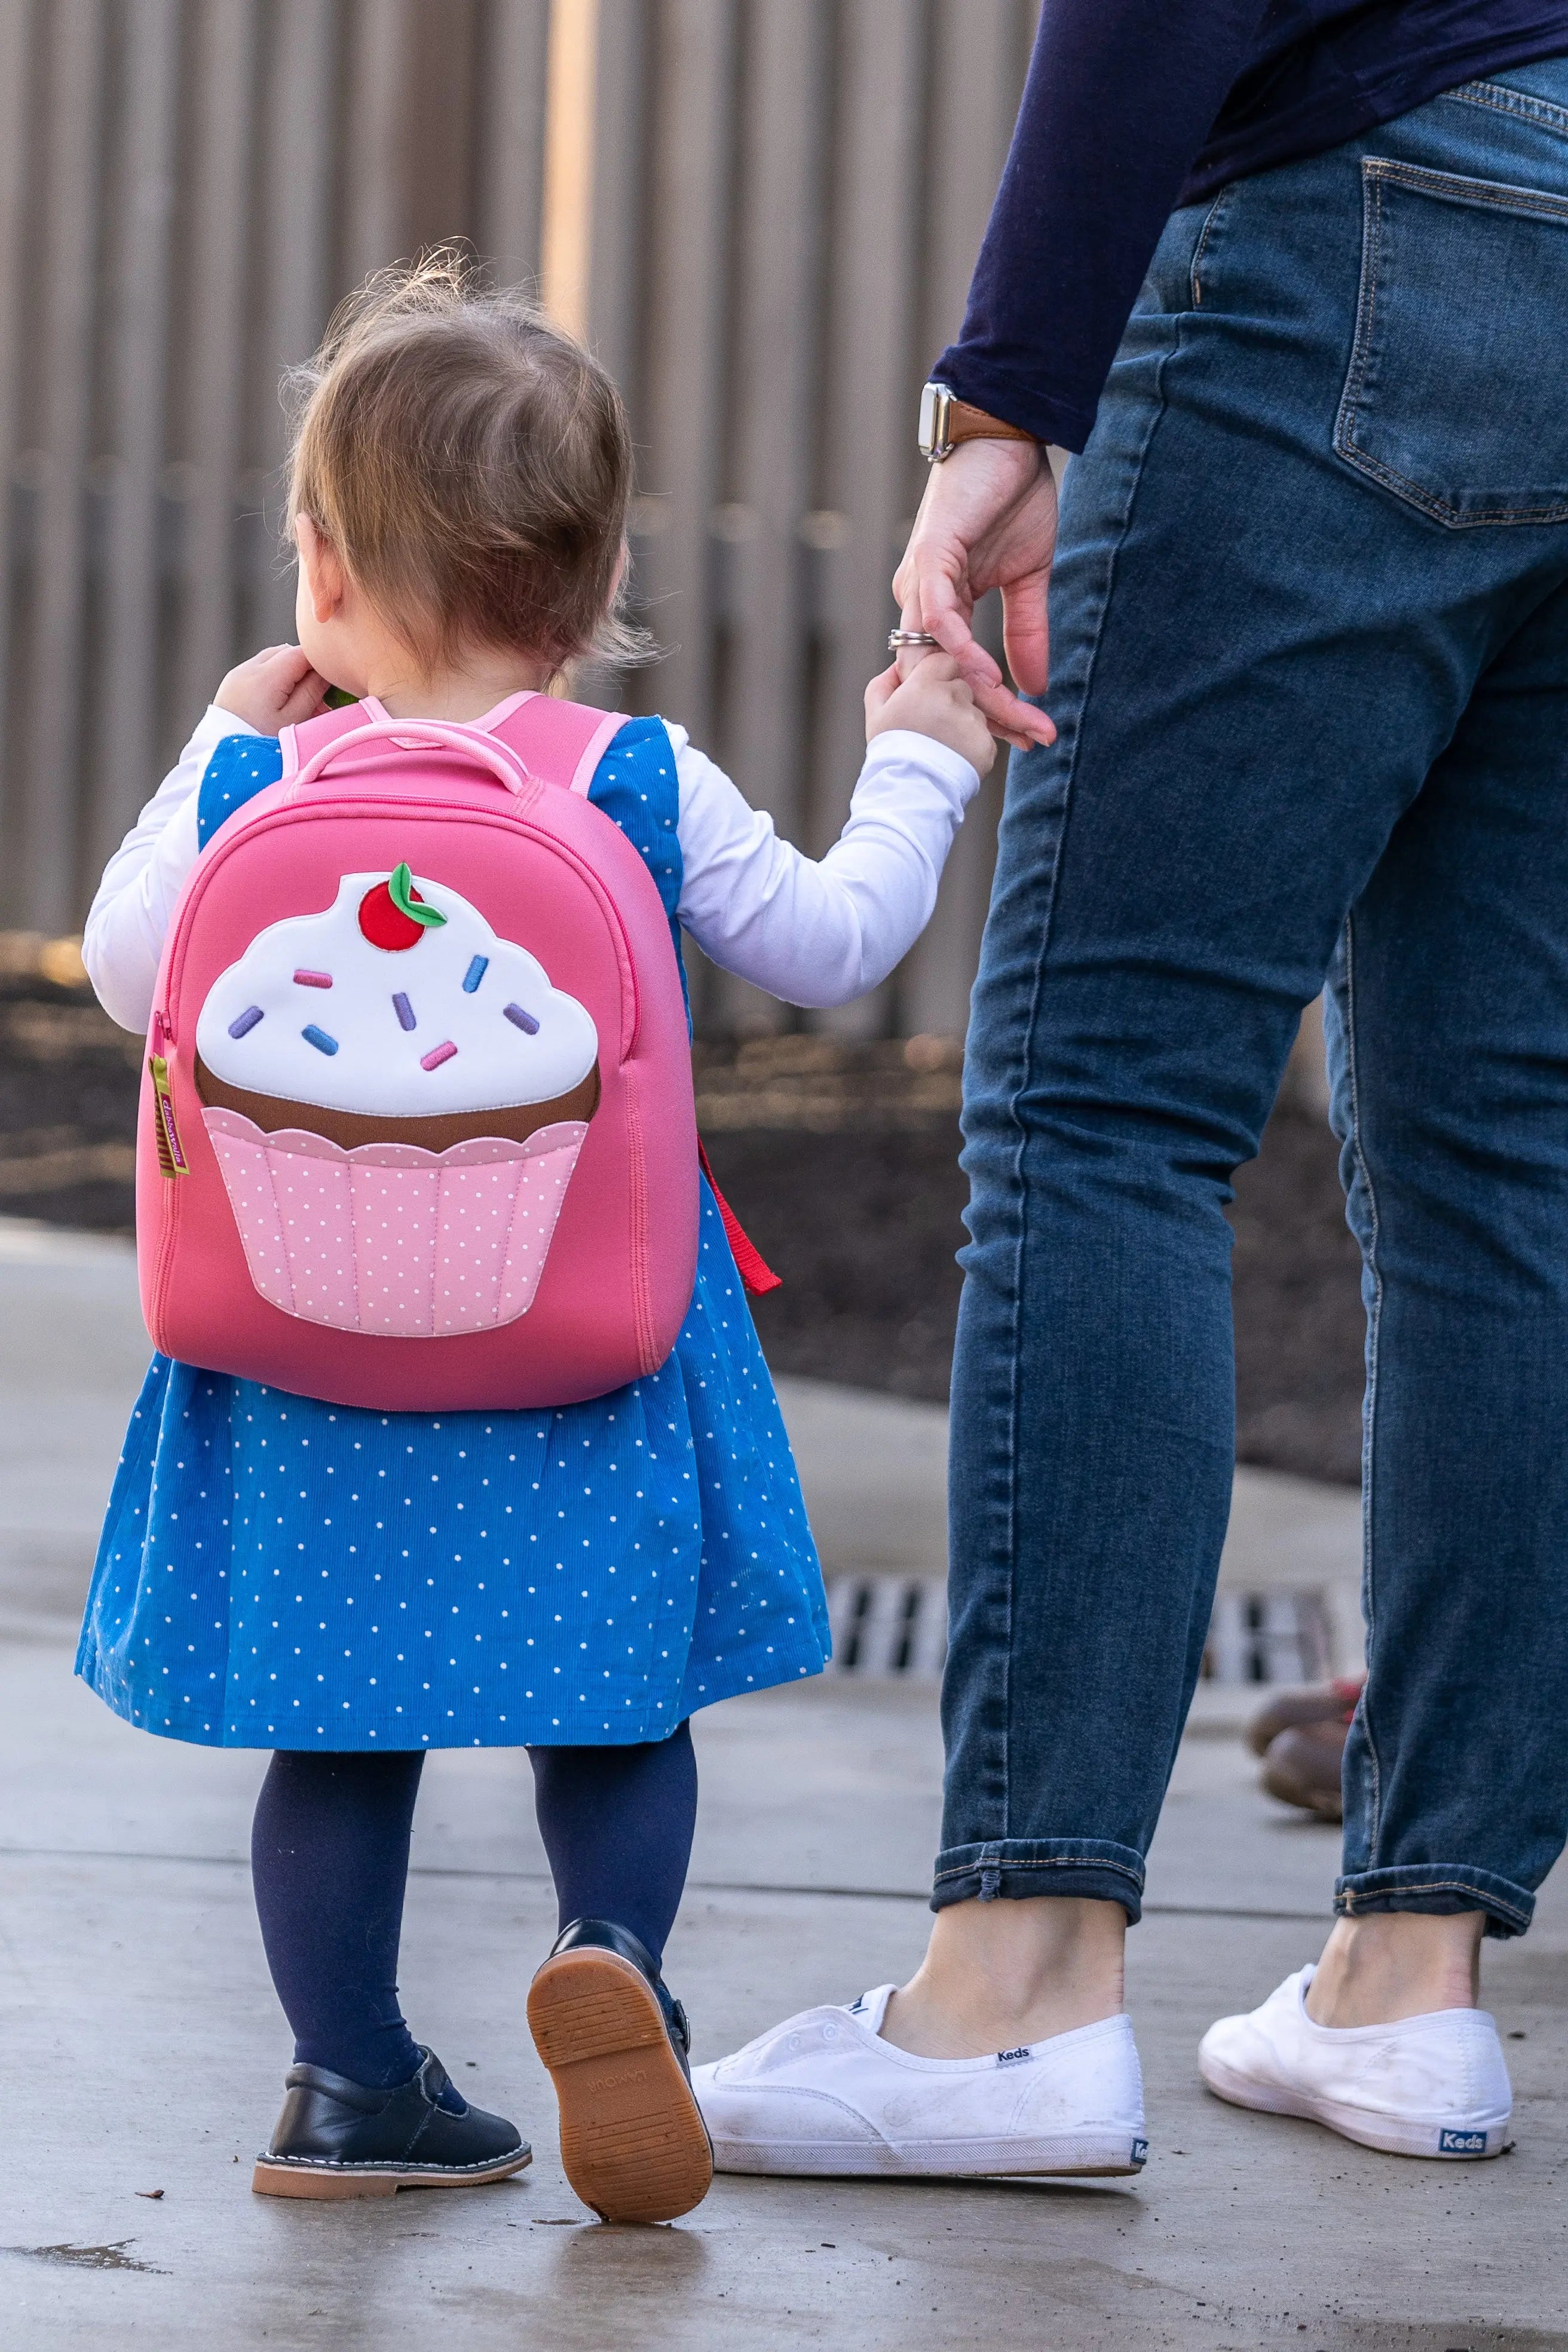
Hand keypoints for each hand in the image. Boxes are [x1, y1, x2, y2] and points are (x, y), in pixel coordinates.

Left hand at [215, 644, 329, 733]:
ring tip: (299, 700)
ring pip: (272, 659)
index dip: (320, 662)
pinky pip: (258, 670)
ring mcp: (237, 675)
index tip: (332, 681)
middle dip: (305, 667)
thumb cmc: (262, 743)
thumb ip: (312, 691)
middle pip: (286, 652)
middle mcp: (248, 669)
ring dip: (289, 672)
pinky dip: (274, 678)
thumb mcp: (294, 720)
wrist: (223, 757)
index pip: (301, 652)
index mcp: (265, 677)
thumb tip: (324, 671)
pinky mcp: (232, 684)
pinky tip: (280, 701)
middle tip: (318, 694)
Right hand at [865, 649, 995, 776]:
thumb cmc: (890, 752)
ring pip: (973, 713)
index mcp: (925, 685)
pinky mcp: (986, 744)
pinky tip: (953, 758)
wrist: (910, 791)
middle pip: (961, 687)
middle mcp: (953, 697)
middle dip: (950, 702)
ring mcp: (972, 721)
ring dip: (961, 725)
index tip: (929, 693)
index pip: (944, 661)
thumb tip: (897, 667)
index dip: (938, 676)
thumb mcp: (875, 713)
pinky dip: (971, 747)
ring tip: (942, 747)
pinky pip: (982, 737)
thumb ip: (885, 682)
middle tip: (933, 726)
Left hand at [892, 439, 1058, 749]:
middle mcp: (920, 600)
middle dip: (983, 714)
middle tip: (1027, 740)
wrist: (1007, 437)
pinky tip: (987, 674)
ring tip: (1013, 718)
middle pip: (939, 679)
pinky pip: (937, 618)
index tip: (1030, 734)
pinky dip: (958, 650)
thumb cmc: (1010, 498)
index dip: (992, 708)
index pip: (957, 675)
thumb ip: (1026, 632)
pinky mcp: (929, 559)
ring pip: (936, 658)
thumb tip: (1033, 686)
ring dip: (976, 692)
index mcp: (940, 606)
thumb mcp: (1027, 578)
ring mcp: (920, 582)